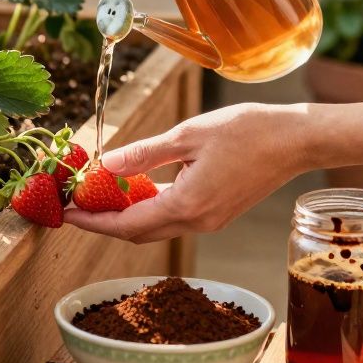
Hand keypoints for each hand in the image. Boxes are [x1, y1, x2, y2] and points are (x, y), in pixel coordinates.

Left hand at [63, 104, 314, 242]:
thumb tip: (105, 165)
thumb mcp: (188, 134)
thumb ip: (145, 153)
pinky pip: (173, 218)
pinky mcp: (218, 213)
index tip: (65, 213)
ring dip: (125, 216)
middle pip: (137, 232)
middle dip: (103, 222)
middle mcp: (197, 222)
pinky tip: (136, 188)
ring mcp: (209, 221)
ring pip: (155, 227)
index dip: (92, 221)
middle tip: (74, 206)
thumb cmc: (248, 130)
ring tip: (98, 195)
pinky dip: (149, 208)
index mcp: (187, 206)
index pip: (126, 224)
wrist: (297, 140)